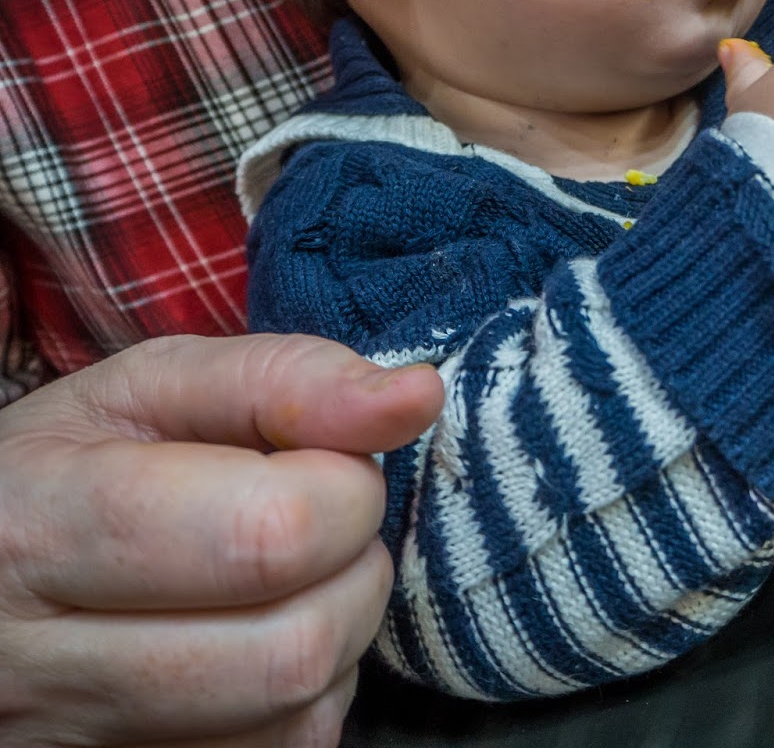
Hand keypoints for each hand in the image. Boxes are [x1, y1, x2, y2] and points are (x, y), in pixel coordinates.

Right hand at [0, 333, 443, 746]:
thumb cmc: (67, 468)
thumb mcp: (148, 390)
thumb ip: (285, 379)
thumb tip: (417, 397)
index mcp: (39, 529)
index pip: (265, 536)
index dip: (341, 489)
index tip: (321, 461)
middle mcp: (40, 664)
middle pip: (291, 649)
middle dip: (353, 568)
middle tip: (318, 522)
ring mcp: (79, 746)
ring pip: (295, 717)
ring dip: (336, 633)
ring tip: (288, 579)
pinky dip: (305, 697)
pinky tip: (260, 643)